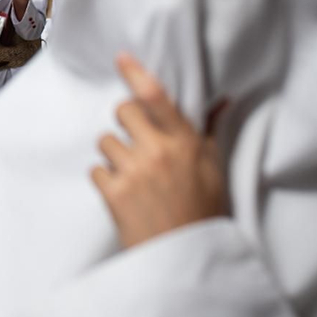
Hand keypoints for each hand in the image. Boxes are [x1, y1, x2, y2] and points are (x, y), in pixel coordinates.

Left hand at [92, 55, 227, 249]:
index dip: (136, 73)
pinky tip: (124, 193)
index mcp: (184, 143)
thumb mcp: (214, 168)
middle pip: (122, 111)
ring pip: (105, 141)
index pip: (156, 97)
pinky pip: (95, 169)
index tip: (121, 58)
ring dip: (115, 154)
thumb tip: (221, 100)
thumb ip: (208, 131)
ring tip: (133, 175)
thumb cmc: (203, 210)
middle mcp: (157, 153)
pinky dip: (105, 179)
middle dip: (126, 122)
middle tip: (137, 141)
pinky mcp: (112, 195)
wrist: (186, 258)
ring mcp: (132, 173)